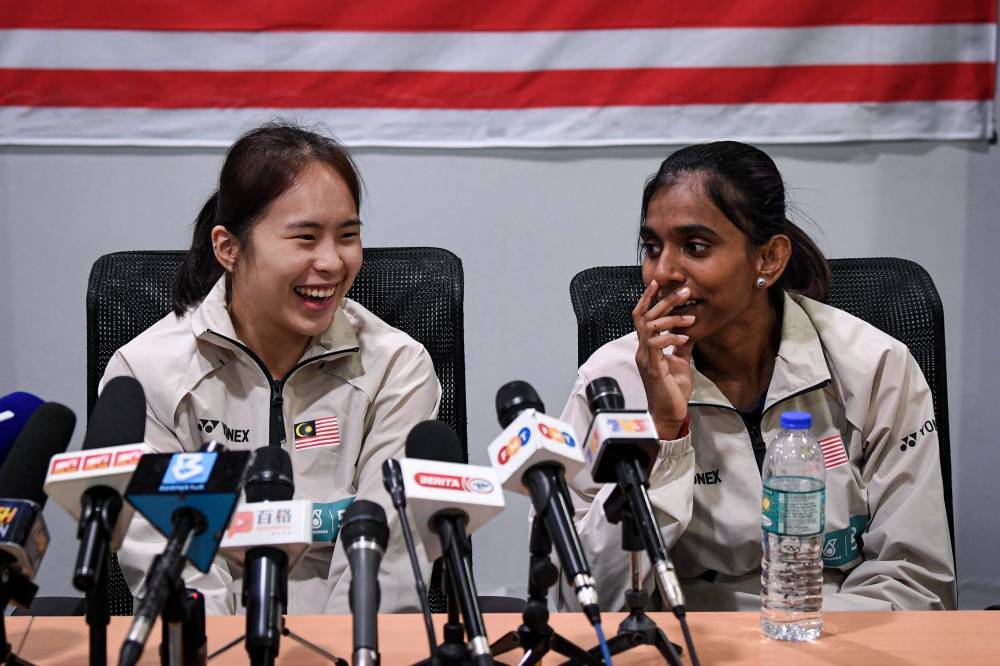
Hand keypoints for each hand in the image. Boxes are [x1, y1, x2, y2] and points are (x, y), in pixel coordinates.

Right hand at [633, 280, 694, 438]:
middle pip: (645, 316)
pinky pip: (656, 345)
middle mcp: (642, 350)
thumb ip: (681, 344)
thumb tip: (691, 327)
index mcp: (646, 347)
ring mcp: (645, 358)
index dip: (647, 298)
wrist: (669, 414)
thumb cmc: (672, 390)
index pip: (641, 316)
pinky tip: (685, 339)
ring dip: (670, 318)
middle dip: (664, 301)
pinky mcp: (652, 369)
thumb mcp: (680, 361)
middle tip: (683, 290)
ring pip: (649, 327)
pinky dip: (671, 338)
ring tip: (690, 317)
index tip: (657, 282)